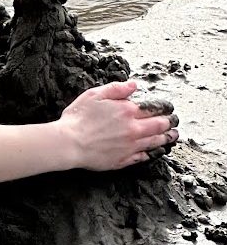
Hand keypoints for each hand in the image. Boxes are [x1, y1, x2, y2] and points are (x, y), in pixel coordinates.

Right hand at [59, 80, 178, 171]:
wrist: (69, 143)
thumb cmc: (77, 118)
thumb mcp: (94, 95)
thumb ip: (116, 89)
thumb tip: (133, 85)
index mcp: (127, 111)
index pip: (154, 108)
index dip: (165, 107)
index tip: (169, 107)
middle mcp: (133, 129)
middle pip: (160, 126)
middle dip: (170, 122)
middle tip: (175, 121)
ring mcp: (131, 146)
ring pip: (156, 142)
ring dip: (167, 138)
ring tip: (173, 136)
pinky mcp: (124, 159)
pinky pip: (145, 156)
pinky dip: (154, 152)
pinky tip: (157, 151)